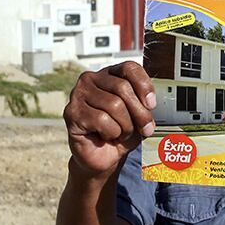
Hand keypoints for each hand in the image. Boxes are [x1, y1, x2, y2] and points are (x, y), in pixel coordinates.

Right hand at [64, 61, 156, 176]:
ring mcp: (78, 94)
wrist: (102, 157)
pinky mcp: (72, 112)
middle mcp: (91, 79)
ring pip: (114, 105)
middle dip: (139, 113)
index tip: (152, 104)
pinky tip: (105, 136)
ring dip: (125, 126)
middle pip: (123, 88)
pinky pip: (102, 120)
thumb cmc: (120, 132)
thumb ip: (144, 104)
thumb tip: (150, 103)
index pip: (129, 68)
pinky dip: (111, 133)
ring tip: (120, 133)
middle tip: (144, 129)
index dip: (144, 85)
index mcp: (109, 74)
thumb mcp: (138, 116)